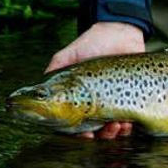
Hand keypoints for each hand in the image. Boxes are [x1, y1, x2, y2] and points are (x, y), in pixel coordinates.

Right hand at [46, 22, 144, 139]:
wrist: (119, 31)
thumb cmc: (92, 44)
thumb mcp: (68, 56)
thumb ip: (53, 71)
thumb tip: (34, 90)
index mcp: (80, 99)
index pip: (77, 125)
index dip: (79, 135)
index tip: (84, 136)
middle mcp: (98, 104)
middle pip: (97, 132)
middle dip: (99, 137)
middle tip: (101, 132)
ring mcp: (116, 102)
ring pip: (114, 129)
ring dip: (114, 133)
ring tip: (116, 126)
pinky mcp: (133, 96)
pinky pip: (132, 118)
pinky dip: (129, 126)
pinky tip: (127, 122)